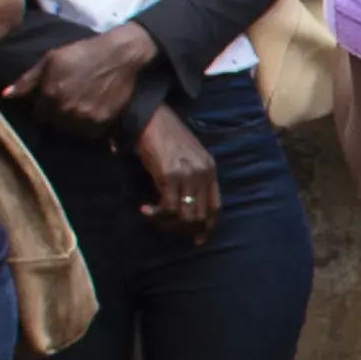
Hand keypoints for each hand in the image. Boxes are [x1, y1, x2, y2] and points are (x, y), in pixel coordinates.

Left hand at [23, 26, 159, 133]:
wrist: (119, 55)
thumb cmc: (82, 53)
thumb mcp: (51, 59)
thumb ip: (28, 79)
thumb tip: (6, 96)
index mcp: (50, 94)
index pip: (38, 115)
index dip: (44, 107)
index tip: (51, 99)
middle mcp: (65, 109)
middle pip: (54, 124)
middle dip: (57, 115)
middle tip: (67, 101)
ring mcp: (84, 117)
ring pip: (70, 131)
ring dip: (72, 123)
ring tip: (79, 108)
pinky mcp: (102, 122)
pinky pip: (89, 135)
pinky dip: (88, 128)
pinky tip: (91, 114)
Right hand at [132, 108, 218, 242]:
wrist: (151, 119)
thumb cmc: (165, 136)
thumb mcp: (188, 158)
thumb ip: (192, 179)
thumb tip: (185, 206)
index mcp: (210, 170)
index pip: (215, 207)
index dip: (208, 227)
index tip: (199, 240)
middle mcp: (203, 174)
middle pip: (200, 216)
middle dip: (184, 229)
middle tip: (166, 229)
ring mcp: (188, 175)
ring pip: (185, 216)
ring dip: (168, 223)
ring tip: (154, 218)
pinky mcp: (169, 176)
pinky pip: (167, 208)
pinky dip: (156, 214)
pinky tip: (145, 210)